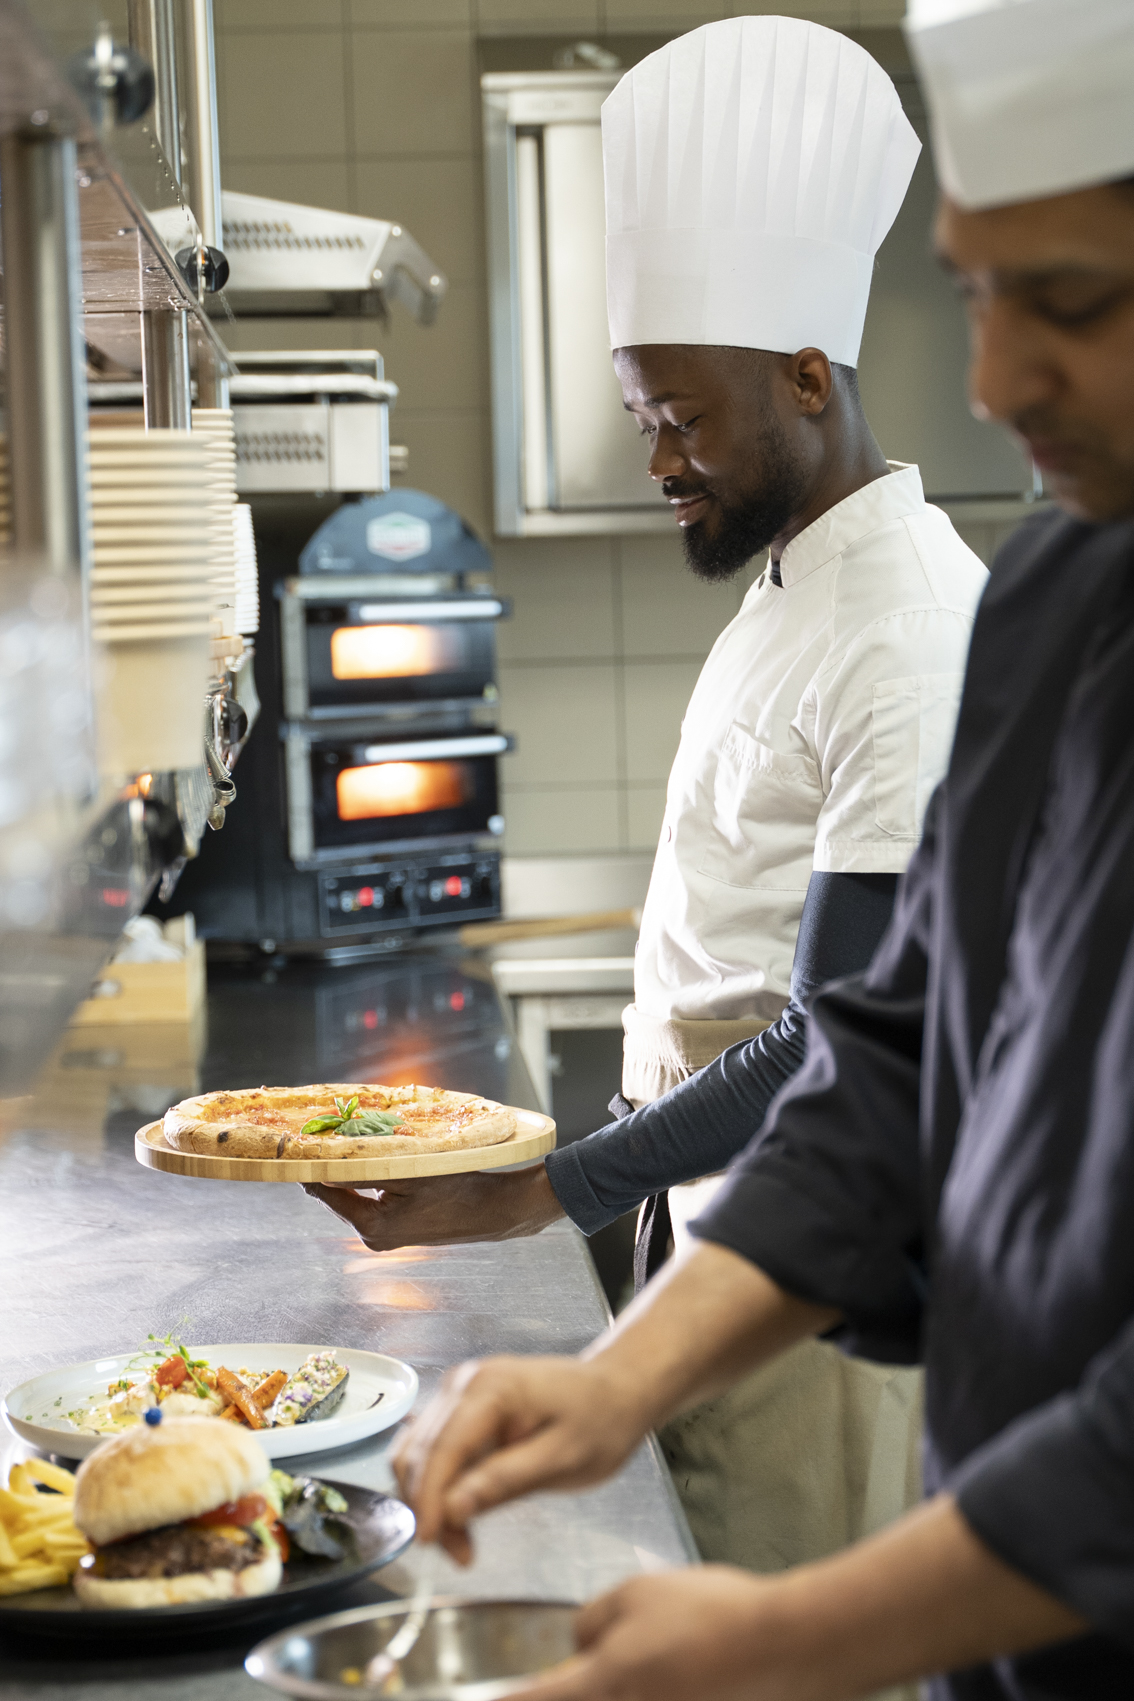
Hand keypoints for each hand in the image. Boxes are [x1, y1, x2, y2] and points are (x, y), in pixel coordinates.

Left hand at [300, 1163, 561, 1251]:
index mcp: (372, 1227)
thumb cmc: (457, 1188)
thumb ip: (366, 1170)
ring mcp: (387, 1239)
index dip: (313, 1167)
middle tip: (328, 1137)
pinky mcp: (400, 1233)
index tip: (299, 1147)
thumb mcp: (410, 1171)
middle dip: (335, 1169)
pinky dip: (372, 1185)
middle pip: (340, 1196)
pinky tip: (379, 1165)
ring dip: (355, 1176)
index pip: (327, 1193)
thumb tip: (327, 1165)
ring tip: (352, 1146)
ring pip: (357, 1199)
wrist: (494, 1210)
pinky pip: (374, 1204)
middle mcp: (374, 1239)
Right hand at [392, 1356, 647, 1562]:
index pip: (442, 1447)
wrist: (616, 1392)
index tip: (429, 1541)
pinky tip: (462, 1516)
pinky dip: (439, 1487)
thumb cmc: (599, 1421)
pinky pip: (435, 1451)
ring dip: (430, 1500)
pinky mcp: (461, 1409)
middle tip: (459, 1554)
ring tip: (462, 1543)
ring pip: (419, 1453)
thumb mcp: (562, 1459)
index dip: (429, 1498)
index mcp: (491, 1387)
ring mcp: (459, 1393)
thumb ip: (505, 1481)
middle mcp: (464, 1382)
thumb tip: (452, 1509)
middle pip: (422, 1450)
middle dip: (429, 1506)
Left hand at [511, 1569, 772, 1700]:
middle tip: (558, 1678)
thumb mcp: (637, 1595)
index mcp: (605, 1683)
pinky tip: (664, 1671)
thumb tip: (577, 1649)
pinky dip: (645, 1691)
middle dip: (558, 1692)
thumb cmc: (711, 1613)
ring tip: (629, 1661)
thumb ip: (593, 1624)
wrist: (784, 1645)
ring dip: (602, 1690)